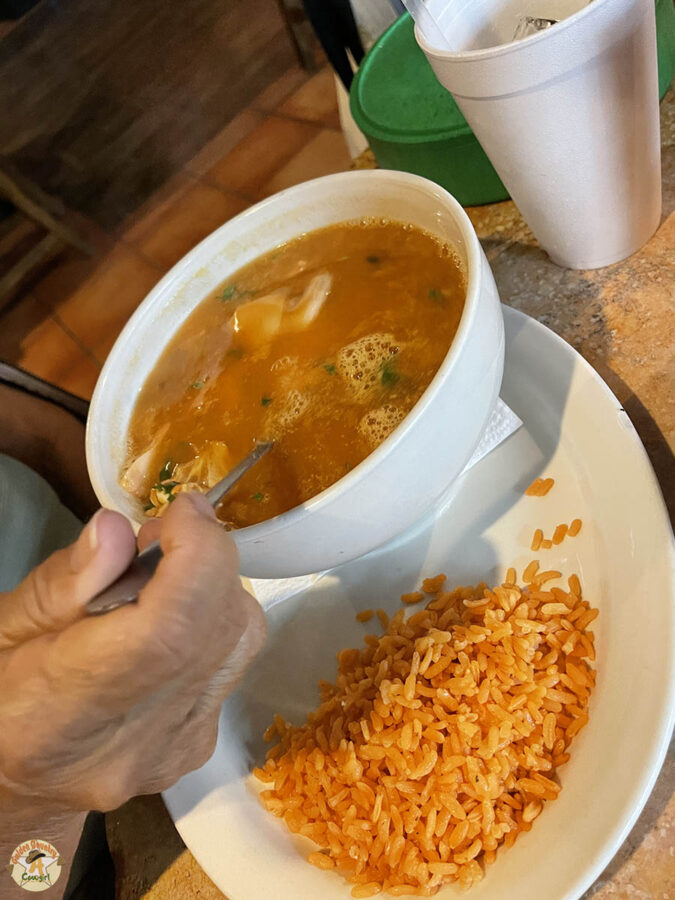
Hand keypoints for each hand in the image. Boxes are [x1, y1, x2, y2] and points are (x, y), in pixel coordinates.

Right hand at [0, 493, 265, 820]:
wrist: (13, 789)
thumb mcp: (2, 629)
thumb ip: (61, 583)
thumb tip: (118, 530)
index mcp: (59, 717)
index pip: (169, 634)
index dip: (195, 557)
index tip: (182, 511)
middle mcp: (134, 745)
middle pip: (219, 629)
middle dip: (205, 558)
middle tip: (159, 539)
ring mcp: (176, 751)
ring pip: (240, 639)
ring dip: (212, 586)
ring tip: (157, 581)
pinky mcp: (201, 745)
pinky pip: (233, 660)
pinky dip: (211, 621)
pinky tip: (165, 626)